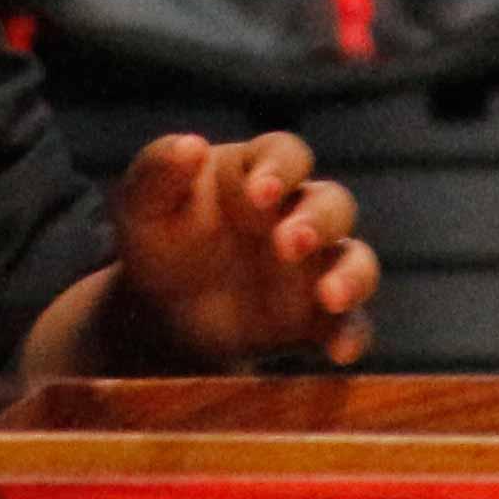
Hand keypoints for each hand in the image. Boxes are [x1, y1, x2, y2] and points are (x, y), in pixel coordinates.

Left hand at [106, 131, 380, 368]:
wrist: (158, 308)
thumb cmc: (158, 237)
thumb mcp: (144, 203)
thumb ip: (160, 170)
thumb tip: (190, 146)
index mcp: (258, 172)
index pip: (286, 154)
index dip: (280, 169)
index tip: (259, 191)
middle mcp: (297, 213)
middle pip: (331, 205)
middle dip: (316, 222)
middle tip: (289, 243)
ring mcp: (314, 266)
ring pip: (355, 260)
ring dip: (351, 275)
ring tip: (329, 297)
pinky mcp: (316, 317)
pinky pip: (350, 323)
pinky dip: (351, 334)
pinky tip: (340, 352)